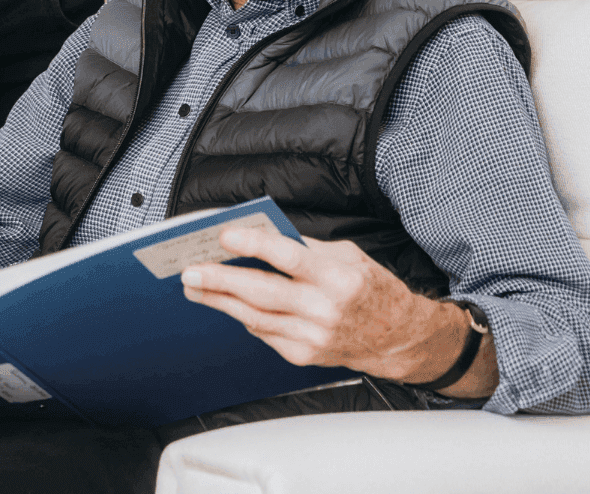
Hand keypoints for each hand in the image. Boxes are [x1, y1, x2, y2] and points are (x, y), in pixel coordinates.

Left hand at [181, 225, 497, 397]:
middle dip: (221, 280)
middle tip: (190, 270)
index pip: (288, 257)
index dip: (254, 244)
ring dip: (219, 301)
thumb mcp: (347, 255)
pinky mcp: (305, 355)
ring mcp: (313, 336)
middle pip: (262, 292)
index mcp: (337, 277)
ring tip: (194, 286)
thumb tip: (259, 235)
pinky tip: (225, 304)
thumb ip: (305, 247)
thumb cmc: (371, 289)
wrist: (399, 338)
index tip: (225, 235)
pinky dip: (243, 317)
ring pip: (255, 317)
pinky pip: (265, 333)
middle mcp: (324, 309)